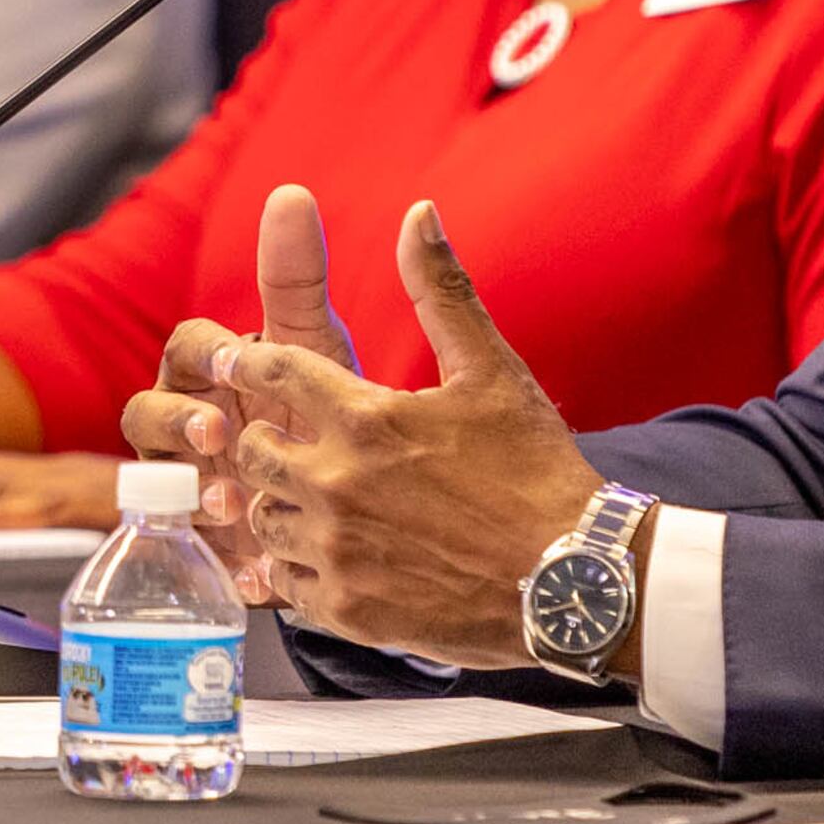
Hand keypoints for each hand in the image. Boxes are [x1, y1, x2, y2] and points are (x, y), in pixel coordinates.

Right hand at [115, 182, 358, 599]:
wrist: (354, 500)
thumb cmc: (321, 407)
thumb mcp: (314, 347)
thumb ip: (296, 275)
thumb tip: (291, 192)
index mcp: (208, 370)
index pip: (185, 345)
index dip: (203, 353)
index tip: (236, 361)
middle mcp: (185, 423)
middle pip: (146, 412)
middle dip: (175, 422)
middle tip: (216, 433)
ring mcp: (185, 481)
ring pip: (149, 479)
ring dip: (183, 487)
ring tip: (228, 502)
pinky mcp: (199, 540)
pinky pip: (184, 548)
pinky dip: (215, 557)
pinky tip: (252, 566)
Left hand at [209, 201, 600, 665]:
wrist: (577, 583)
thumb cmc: (537, 473)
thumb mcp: (492, 370)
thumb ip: (441, 290)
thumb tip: (418, 213)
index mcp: (363, 417)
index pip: (269, 372)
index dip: (252, 365)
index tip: (245, 365)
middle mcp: (336, 482)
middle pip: (251, 448)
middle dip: (266, 438)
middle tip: (293, 443)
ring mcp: (338, 550)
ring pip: (262, 517)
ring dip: (279, 504)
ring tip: (314, 501)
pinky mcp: (348, 610)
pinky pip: (284, 583)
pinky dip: (295, 568)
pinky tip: (328, 556)